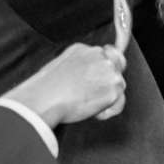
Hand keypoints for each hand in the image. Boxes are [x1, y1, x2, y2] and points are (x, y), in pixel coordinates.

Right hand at [10, 42, 127, 124]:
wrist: (44, 99)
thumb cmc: (45, 88)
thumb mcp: (60, 65)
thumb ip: (79, 65)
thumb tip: (87, 75)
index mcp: (84, 49)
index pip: (106, 53)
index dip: (107, 65)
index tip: (103, 74)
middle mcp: (100, 57)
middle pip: (119, 65)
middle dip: (112, 78)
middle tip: (97, 93)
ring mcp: (109, 72)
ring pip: (119, 85)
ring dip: (107, 97)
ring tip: (85, 104)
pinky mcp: (113, 90)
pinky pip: (118, 104)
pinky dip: (108, 111)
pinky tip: (94, 113)